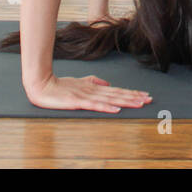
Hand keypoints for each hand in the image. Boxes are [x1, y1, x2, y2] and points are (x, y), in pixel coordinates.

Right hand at [26, 75, 151, 112]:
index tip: (144, 95)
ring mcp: (87, 96)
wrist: (42, 85)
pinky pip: (95, 105)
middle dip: (134, 97)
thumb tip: (107, 83)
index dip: (131, 93)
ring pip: (111, 99)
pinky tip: (116, 109)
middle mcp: (94, 91)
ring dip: (126, 102)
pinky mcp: (78, 102)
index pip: (117, 91)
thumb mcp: (80, 83)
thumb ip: (94, 82)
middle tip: (149, 99)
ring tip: (139, 103)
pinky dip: (107, 107)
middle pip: (118, 95)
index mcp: (95, 88)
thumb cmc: (60, 86)